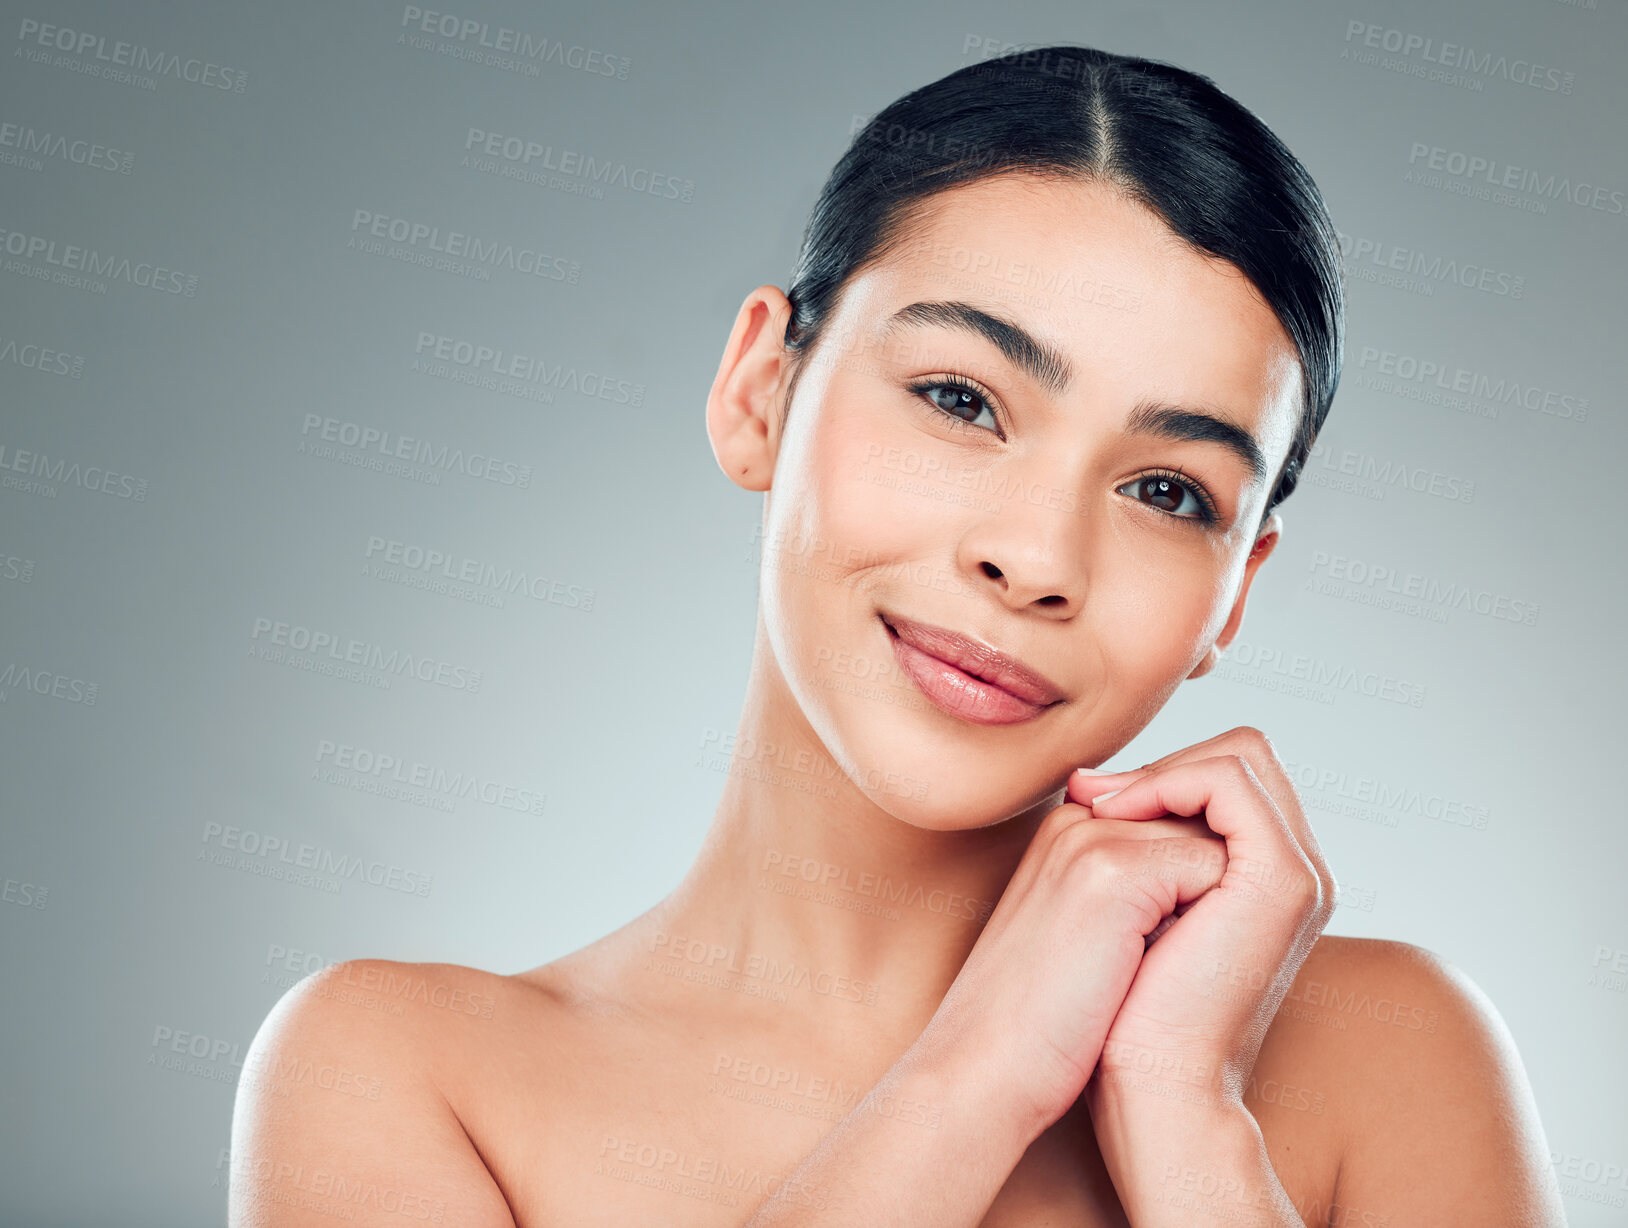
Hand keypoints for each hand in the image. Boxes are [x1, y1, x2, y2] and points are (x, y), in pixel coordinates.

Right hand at [918, 781, 1233, 1131]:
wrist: (985, 1069)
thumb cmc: (1040, 1022)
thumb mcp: (1084, 939)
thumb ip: (1131, 895)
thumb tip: (1203, 891)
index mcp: (1066, 832)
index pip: (1173, 821)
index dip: (1192, 887)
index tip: (1171, 948)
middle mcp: (1076, 823)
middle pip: (1197, 827)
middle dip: (1211, 890)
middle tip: (1178, 961)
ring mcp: (1091, 841)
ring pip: (1213, 843)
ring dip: (1216, 904)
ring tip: (1172, 966)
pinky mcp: (1114, 872)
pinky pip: (1216, 865)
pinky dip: (1215, 919)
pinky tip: (1172, 968)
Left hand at [1063, 726, 1336, 1114]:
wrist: (1151, 1082)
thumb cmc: (1127, 1007)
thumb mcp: (1134, 906)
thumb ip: (1144, 843)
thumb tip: (1093, 780)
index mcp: (1265, 876)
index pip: (1227, 773)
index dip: (1161, 771)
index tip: (1092, 798)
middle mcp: (1295, 869)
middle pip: (1243, 753)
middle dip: (1166, 760)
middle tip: (1097, 797)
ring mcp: (1298, 872)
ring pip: (1241, 755)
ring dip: (1164, 768)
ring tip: (1105, 808)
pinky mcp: (1281, 880)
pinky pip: (1230, 782)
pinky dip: (1170, 781)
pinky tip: (1120, 816)